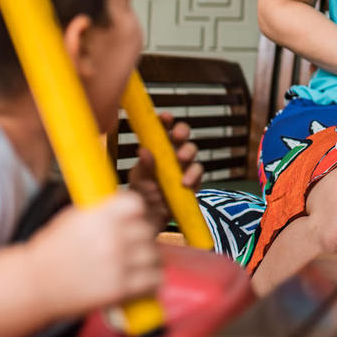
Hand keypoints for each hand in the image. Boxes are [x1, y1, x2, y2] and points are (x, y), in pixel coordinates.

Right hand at [25, 191, 161, 317]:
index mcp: (100, 216)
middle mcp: (112, 236)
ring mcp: (119, 262)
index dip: (138, 213)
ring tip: (137, 265)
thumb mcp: (74, 218)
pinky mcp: (121, 288)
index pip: (138, 204)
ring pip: (155, 254)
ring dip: (149, 259)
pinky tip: (142, 281)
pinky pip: (155, 279)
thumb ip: (103, 212)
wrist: (33, 285)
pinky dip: (152, 281)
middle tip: (135, 246)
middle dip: (143, 238)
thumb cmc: (51, 252)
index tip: (134, 220)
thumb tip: (130, 208)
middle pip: (149, 230)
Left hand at [128, 113, 202, 230]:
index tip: (165, 117)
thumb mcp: (138, 180)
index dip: (165, 121)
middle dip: (182, 131)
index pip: (162, 129)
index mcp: (157, 148)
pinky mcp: (194, 181)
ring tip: (180, 159)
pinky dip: (193, 175)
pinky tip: (185, 182)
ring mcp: (184, 167)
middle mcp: (172, 154)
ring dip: (187, 152)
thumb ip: (143, 166)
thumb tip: (143, 150)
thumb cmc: (141, 194)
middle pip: (182, 135)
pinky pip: (198, 173)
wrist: (150, 219)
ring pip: (192, 151)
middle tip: (177, 136)